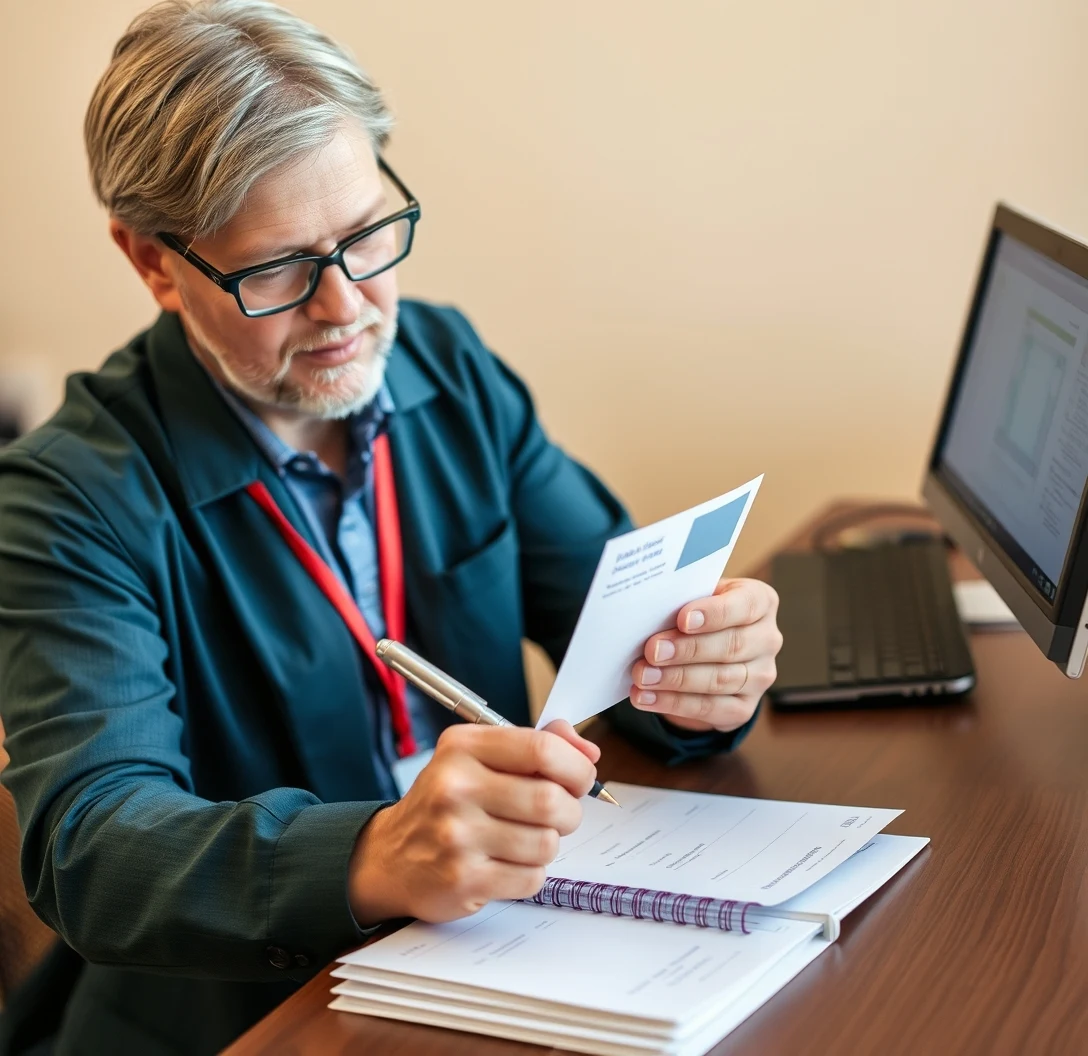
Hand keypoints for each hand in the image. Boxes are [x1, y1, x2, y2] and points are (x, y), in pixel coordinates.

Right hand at [347, 720, 598, 924]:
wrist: (391, 857)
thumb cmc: (447, 802)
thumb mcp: (481, 758)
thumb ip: (537, 744)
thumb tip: (589, 751)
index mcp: (463, 747)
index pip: (542, 749)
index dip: (576, 766)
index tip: (580, 778)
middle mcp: (455, 786)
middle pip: (550, 800)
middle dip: (569, 812)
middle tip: (558, 815)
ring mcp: (457, 835)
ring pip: (546, 842)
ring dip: (547, 844)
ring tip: (524, 839)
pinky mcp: (463, 879)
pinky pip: (531, 877)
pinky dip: (530, 873)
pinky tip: (506, 863)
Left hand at [629, 577, 781, 733]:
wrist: (707, 652)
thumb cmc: (699, 616)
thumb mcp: (696, 599)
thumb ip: (682, 602)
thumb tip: (649, 613)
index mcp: (760, 602)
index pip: (745, 605)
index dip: (715, 613)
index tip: (683, 619)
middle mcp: (768, 639)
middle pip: (730, 646)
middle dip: (687, 649)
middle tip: (652, 651)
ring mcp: (761, 676)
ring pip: (719, 680)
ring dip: (675, 679)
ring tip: (643, 676)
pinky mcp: (744, 707)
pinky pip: (710, 708)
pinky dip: (674, 703)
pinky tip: (647, 697)